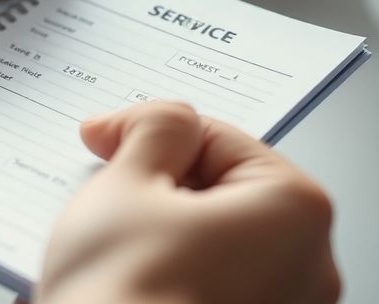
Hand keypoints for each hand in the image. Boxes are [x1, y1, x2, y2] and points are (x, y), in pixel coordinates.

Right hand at [35, 102, 339, 303]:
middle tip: (101, 196)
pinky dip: (167, 270)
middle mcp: (305, 265)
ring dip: (156, 229)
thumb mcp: (124, 182)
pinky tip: (123, 277)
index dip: (145, 133)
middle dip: (154, 185)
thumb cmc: (122, 296)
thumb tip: (158, 121)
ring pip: (208, 238)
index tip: (100, 141)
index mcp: (293, 211)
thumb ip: (151, 128)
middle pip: (216, 189)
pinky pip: (206, 280)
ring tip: (106, 244)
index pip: (213, 137)